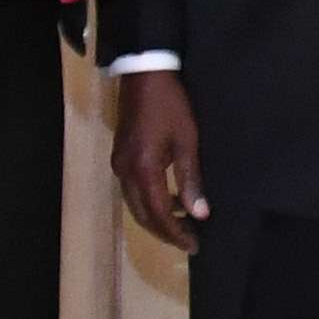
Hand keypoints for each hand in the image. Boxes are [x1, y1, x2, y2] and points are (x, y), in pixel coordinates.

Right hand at [111, 68, 207, 249]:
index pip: (158, 214)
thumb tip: (199, 213)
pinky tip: (169, 199)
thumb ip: (190, 178)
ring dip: (157, 217)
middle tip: (189, 240)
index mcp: (143, 169)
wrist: (144, 73)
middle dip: (165, 231)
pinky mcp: (120, 157)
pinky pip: (132, 190)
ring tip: (183, 223)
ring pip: (135, 204)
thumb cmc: (171, 104)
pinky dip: (149, 201)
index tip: (194, 245)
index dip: (176, 233)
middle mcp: (125, 172)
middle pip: (143, 215)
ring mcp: (119, 165)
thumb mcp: (187, 140)